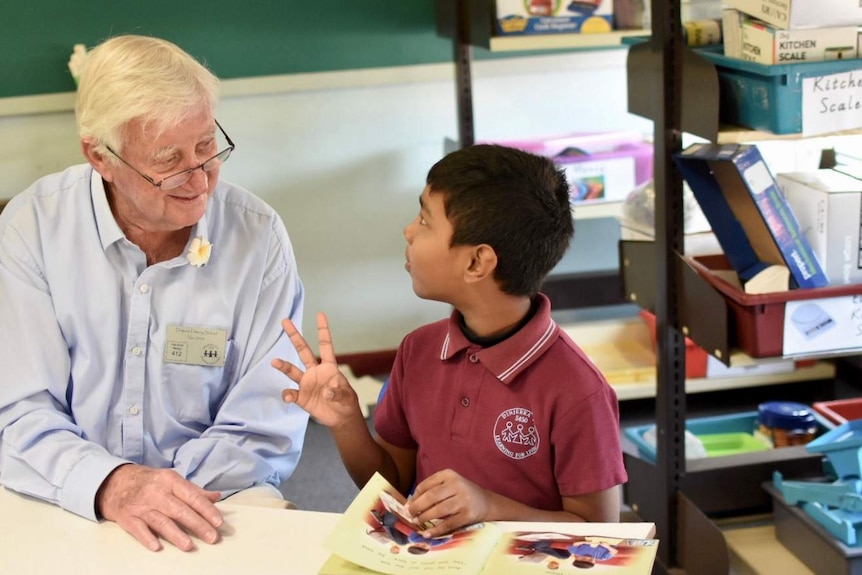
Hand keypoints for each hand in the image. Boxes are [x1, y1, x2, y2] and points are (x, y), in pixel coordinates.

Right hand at [96, 464, 222, 551]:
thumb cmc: (149, 482)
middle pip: (180, 510)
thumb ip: (194, 490)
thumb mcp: (171, 480)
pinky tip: (157, 547)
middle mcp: (157, 493)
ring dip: (176, 534)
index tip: (219, 522)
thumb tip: (216, 497)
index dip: (207, 509)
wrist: (114, 482)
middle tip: (213, 537)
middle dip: (198, 525)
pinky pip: (138, 529)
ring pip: (161, 521)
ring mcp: (141, 506)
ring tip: (189, 546)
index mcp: (170, 481)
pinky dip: (147, 538)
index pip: (192, 496)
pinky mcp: (127, 518)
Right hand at [273, 312, 360, 427]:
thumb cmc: (346, 402)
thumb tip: (327, 391)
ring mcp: (306, 383)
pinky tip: (287, 397)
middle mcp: (315, 371)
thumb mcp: (347, 396)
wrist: (340, 418)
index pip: (325, 345)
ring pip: (292, 371)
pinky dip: (287, 394)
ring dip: (283, 366)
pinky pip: (291, 393)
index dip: (323, 330)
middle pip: (303, 350)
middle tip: (285, 321)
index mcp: (329, 366)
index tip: (320, 314)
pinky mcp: (301, 397)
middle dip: (294, 336)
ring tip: (275, 362)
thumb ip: (338, 392)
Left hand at [406, 469, 490, 537]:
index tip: (407, 506)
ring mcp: (463, 500)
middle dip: (417, 507)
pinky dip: (436, 529)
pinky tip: (427, 533)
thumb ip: (432, 490)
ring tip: (416, 522)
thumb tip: (410, 504)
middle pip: (431, 496)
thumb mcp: (449, 485)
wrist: (486, 502)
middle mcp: (457, 485)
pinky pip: (448, 523)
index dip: (415, 496)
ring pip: (439, 509)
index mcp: (449, 474)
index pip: (426, 485)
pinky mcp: (468, 514)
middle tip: (409, 515)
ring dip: (424, 517)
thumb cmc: (462, 493)